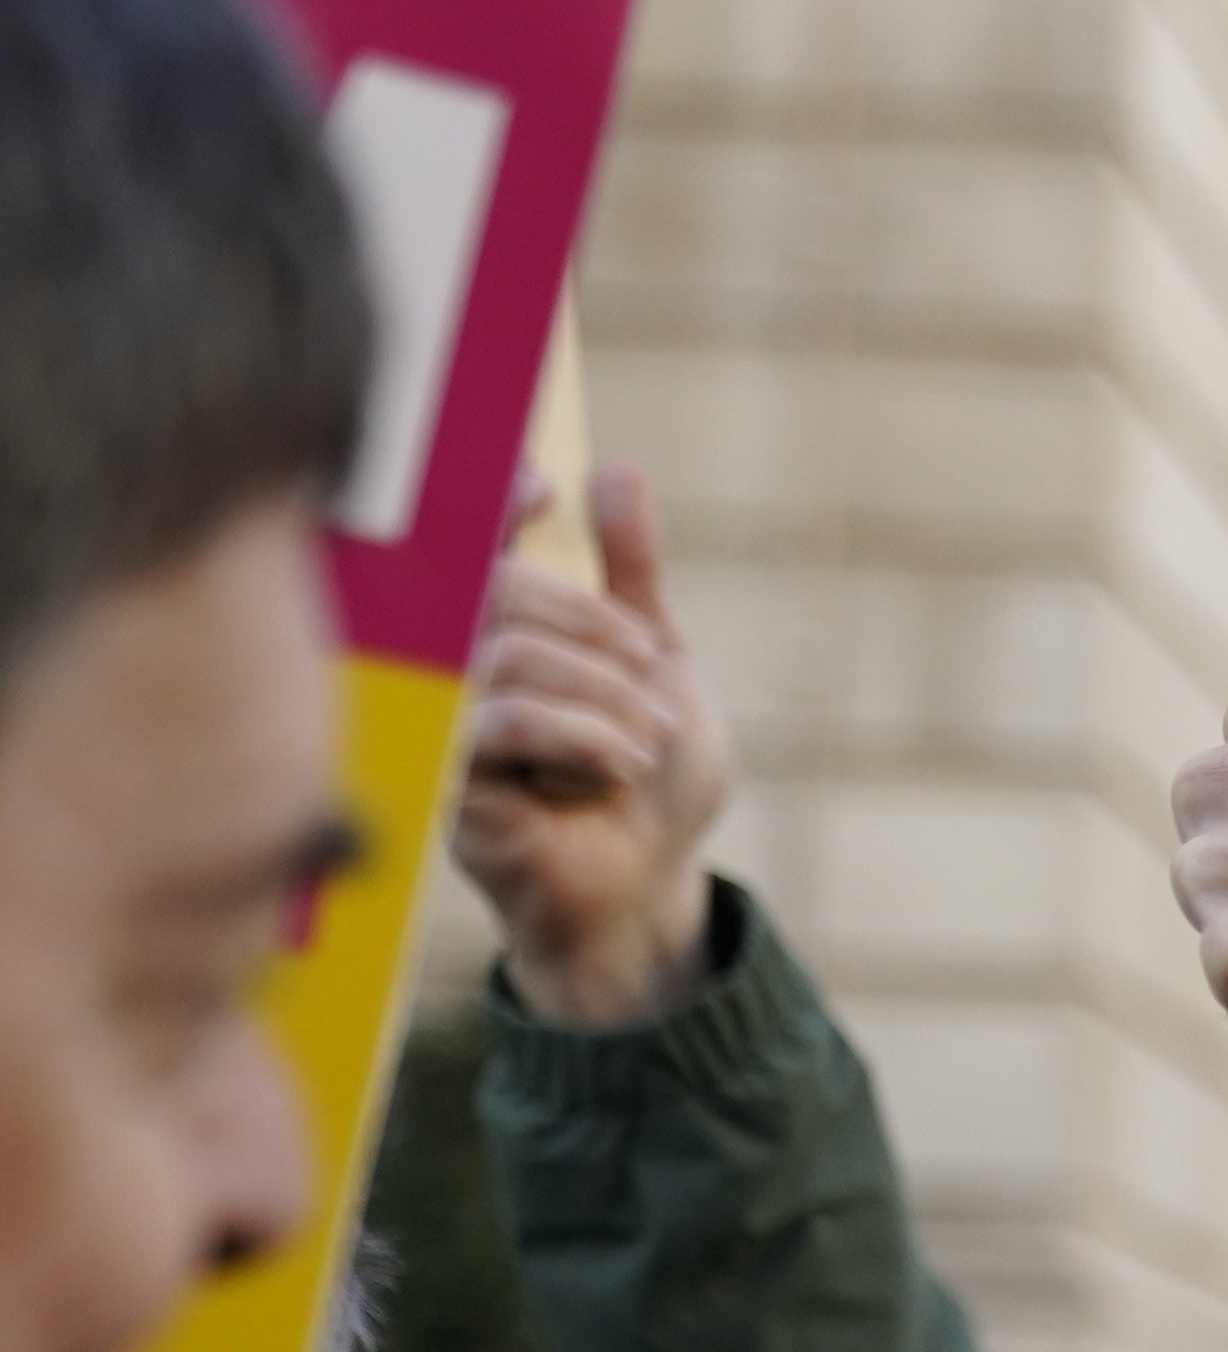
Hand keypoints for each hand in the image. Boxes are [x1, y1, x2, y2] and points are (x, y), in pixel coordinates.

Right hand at [453, 462, 731, 1029]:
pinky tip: (621, 766)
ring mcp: (442, 723)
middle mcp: (456, 666)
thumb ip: (632, 572)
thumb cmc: (648, 778)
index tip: (541, 493)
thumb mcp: (660, 662)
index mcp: (504, 629)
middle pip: (498, 594)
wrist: (650, 882)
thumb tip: (614, 468)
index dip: (494, 505)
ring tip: (647, 739)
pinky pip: (500, 724)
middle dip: (594, 628)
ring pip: (506, 656)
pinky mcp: (442, 781)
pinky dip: (580, 736)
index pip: (473, 544)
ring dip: (602, 694)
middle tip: (652, 671)